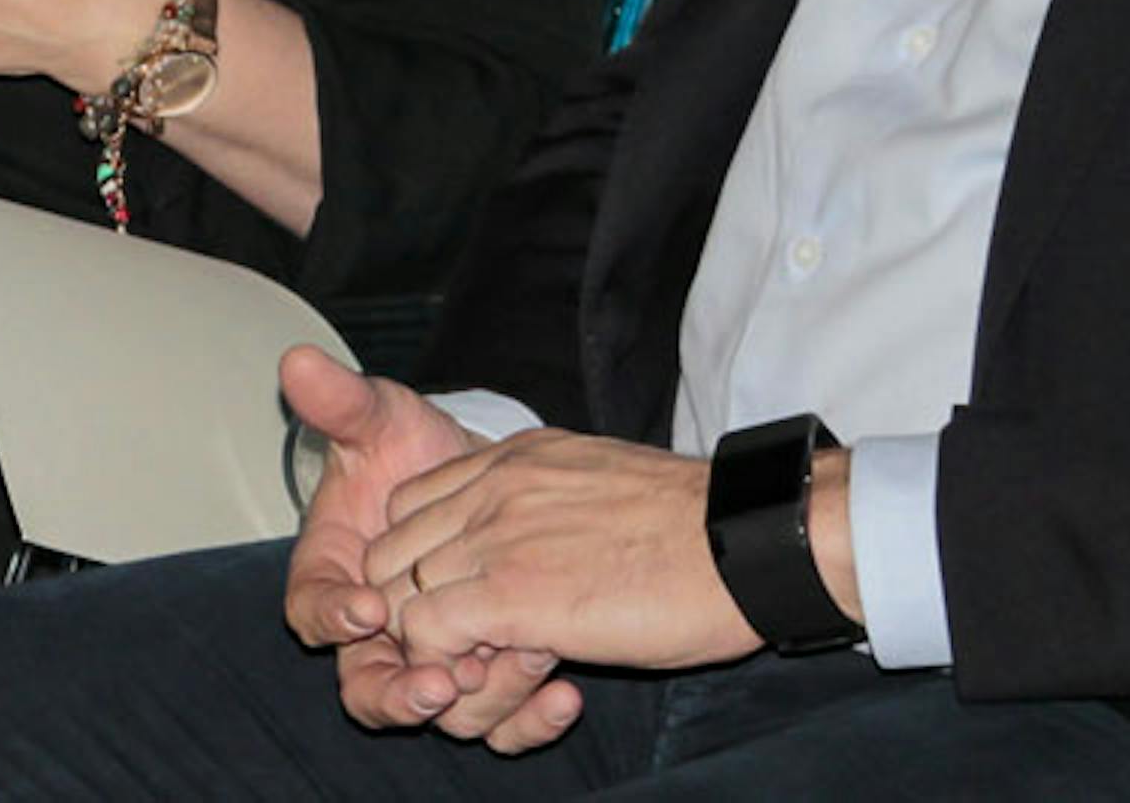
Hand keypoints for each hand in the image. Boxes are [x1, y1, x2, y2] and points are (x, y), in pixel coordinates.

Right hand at [279, 347, 585, 751]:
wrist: (484, 473)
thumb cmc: (414, 448)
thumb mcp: (383, 419)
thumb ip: (341, 401)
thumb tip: (297, 360)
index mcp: (334, 575)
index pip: (312, 612)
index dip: (331, 617)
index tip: (366, 607)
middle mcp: (376, 631)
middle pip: (368, 688)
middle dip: (403, 692)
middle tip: (443, 682)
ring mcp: (430, 657)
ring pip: (436, 710)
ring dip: (477, 702)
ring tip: (523, 665)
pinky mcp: (484, 673)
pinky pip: (496, 717)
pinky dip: (526, 717)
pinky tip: (563, 694)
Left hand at [362, 428, 763, 681]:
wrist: (742, 543)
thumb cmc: (691, 526)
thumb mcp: (599, 480)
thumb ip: (547, 497)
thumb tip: (540, 529)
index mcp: (513, 458)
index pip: (410, 504)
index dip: (421, 560)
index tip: (460, 596)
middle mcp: (492, 489)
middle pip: (388, 552)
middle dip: (407, 603)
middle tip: (461, 642)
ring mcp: (495, 538)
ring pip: (396, 598)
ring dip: (428, 642)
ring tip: (481, 664)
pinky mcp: (512, 595)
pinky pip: (427, 635)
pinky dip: (445, 664)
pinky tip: (497, 671)